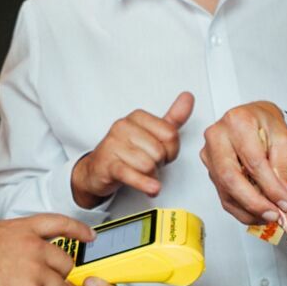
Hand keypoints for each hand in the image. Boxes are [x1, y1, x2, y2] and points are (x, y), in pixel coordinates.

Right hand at [70, 92, 195, 207]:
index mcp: (137, 116)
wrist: (98, 169)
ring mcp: (113, 144)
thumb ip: (173, 118)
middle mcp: (123, 126)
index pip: (170, 134)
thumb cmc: (128, 151)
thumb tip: (188, 97)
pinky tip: (152, 188)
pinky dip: (144, 184)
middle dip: (159, 164)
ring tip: (142, 173)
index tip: (162, 153)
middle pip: (160, 151)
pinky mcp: (108, 164)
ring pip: (148, 164)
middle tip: (149, 164)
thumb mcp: (152, 134)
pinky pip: (131, 174)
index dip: (171, 150)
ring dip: (150, 176)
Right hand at [198, 101, 286, 223]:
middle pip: (231, 178)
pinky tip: (257, 214)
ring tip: (270, 216)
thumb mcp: (283, 139)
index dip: (271, 187)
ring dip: (249, 210)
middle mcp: (217, 137)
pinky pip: (224, 195)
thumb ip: (283, 168)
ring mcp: (210, 155)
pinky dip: (242, 210)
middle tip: (274, 214)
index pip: (253, 161)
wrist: (253, 118)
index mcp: (237, 122)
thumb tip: (286, 197)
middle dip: (255, 202)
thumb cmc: (265, 124)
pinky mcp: (210, 170)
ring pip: (225, 191)